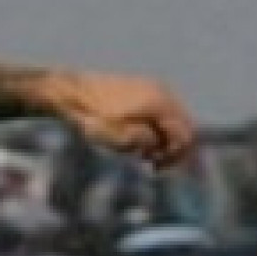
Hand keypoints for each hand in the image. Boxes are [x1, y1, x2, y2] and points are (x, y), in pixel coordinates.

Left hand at [46, 70, 195, 169]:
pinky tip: (138, 140)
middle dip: (173, 148)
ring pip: (172, 118)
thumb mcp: (120, 138)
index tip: (157, 169)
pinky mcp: (142, 87)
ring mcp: (153, 87)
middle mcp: (163, 91)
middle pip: (183, 125)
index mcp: (161, 103)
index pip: (185, 134)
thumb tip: (163, 143)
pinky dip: (156, 128)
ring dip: (164, 139)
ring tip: (143, 155)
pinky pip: (161, 111)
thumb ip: (148, 141)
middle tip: (153, 165)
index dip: (176, 156)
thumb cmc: (93, 118)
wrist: (71, 92)